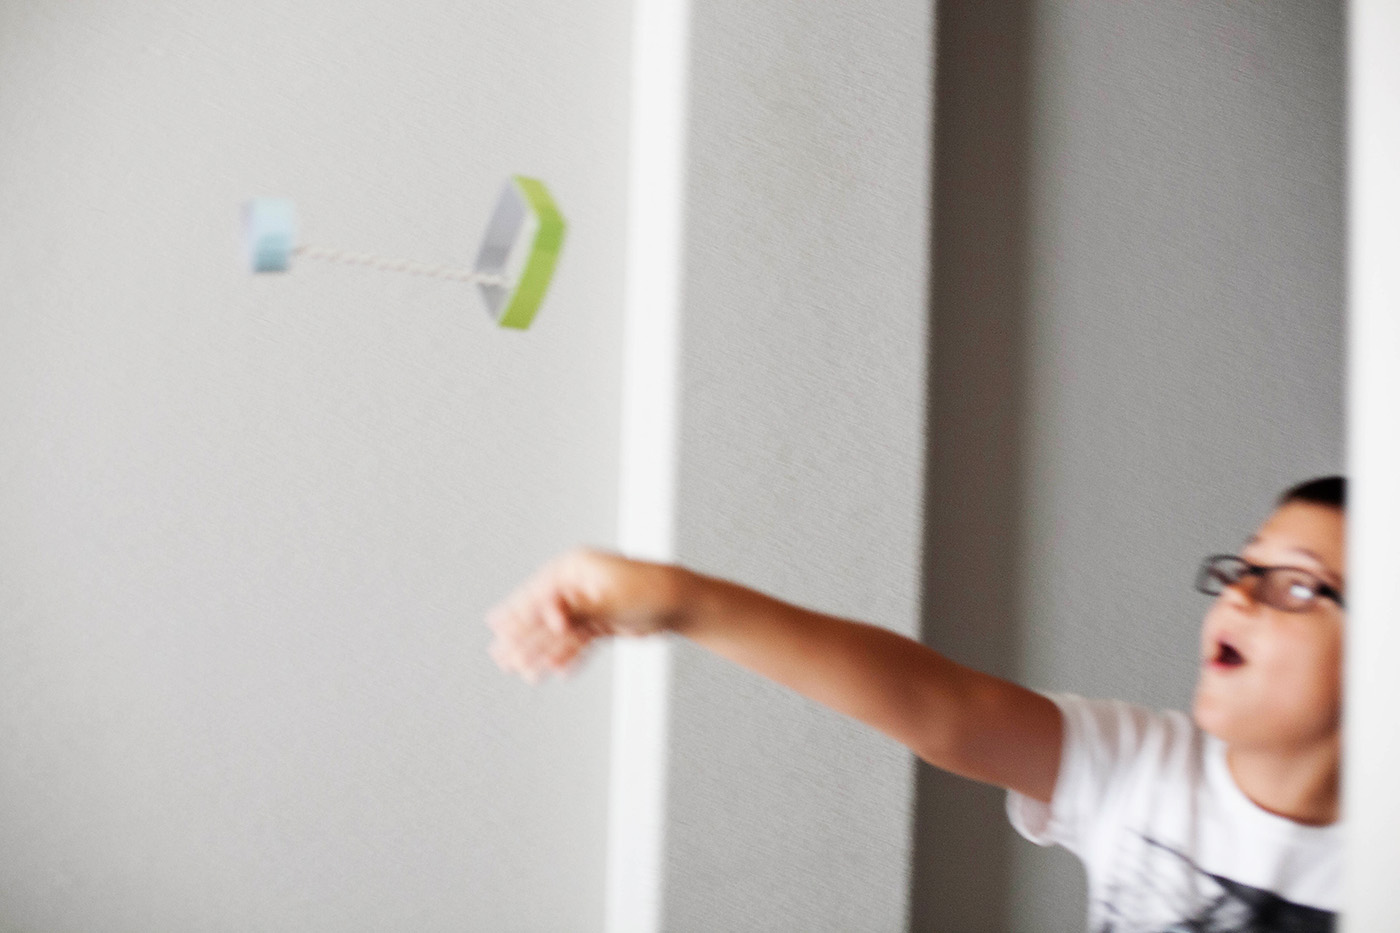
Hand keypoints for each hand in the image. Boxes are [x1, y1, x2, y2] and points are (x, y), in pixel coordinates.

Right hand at [486, 548, 688, 683]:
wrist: (680, 601)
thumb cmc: (647, 590)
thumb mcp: (606, 600)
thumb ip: (575, 610)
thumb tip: (547, 618)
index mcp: (574, 567)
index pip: (538, 594)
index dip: (518, 616)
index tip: (499, 633)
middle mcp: (576, 584)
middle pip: (543, 614)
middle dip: (523, 638)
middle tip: (500, 658)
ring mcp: (587, 603)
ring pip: (559, 632)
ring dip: (542, 653)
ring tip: (524, 673)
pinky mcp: (599, 621)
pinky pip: (577, 641)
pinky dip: (568, 656)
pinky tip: (558, 672)